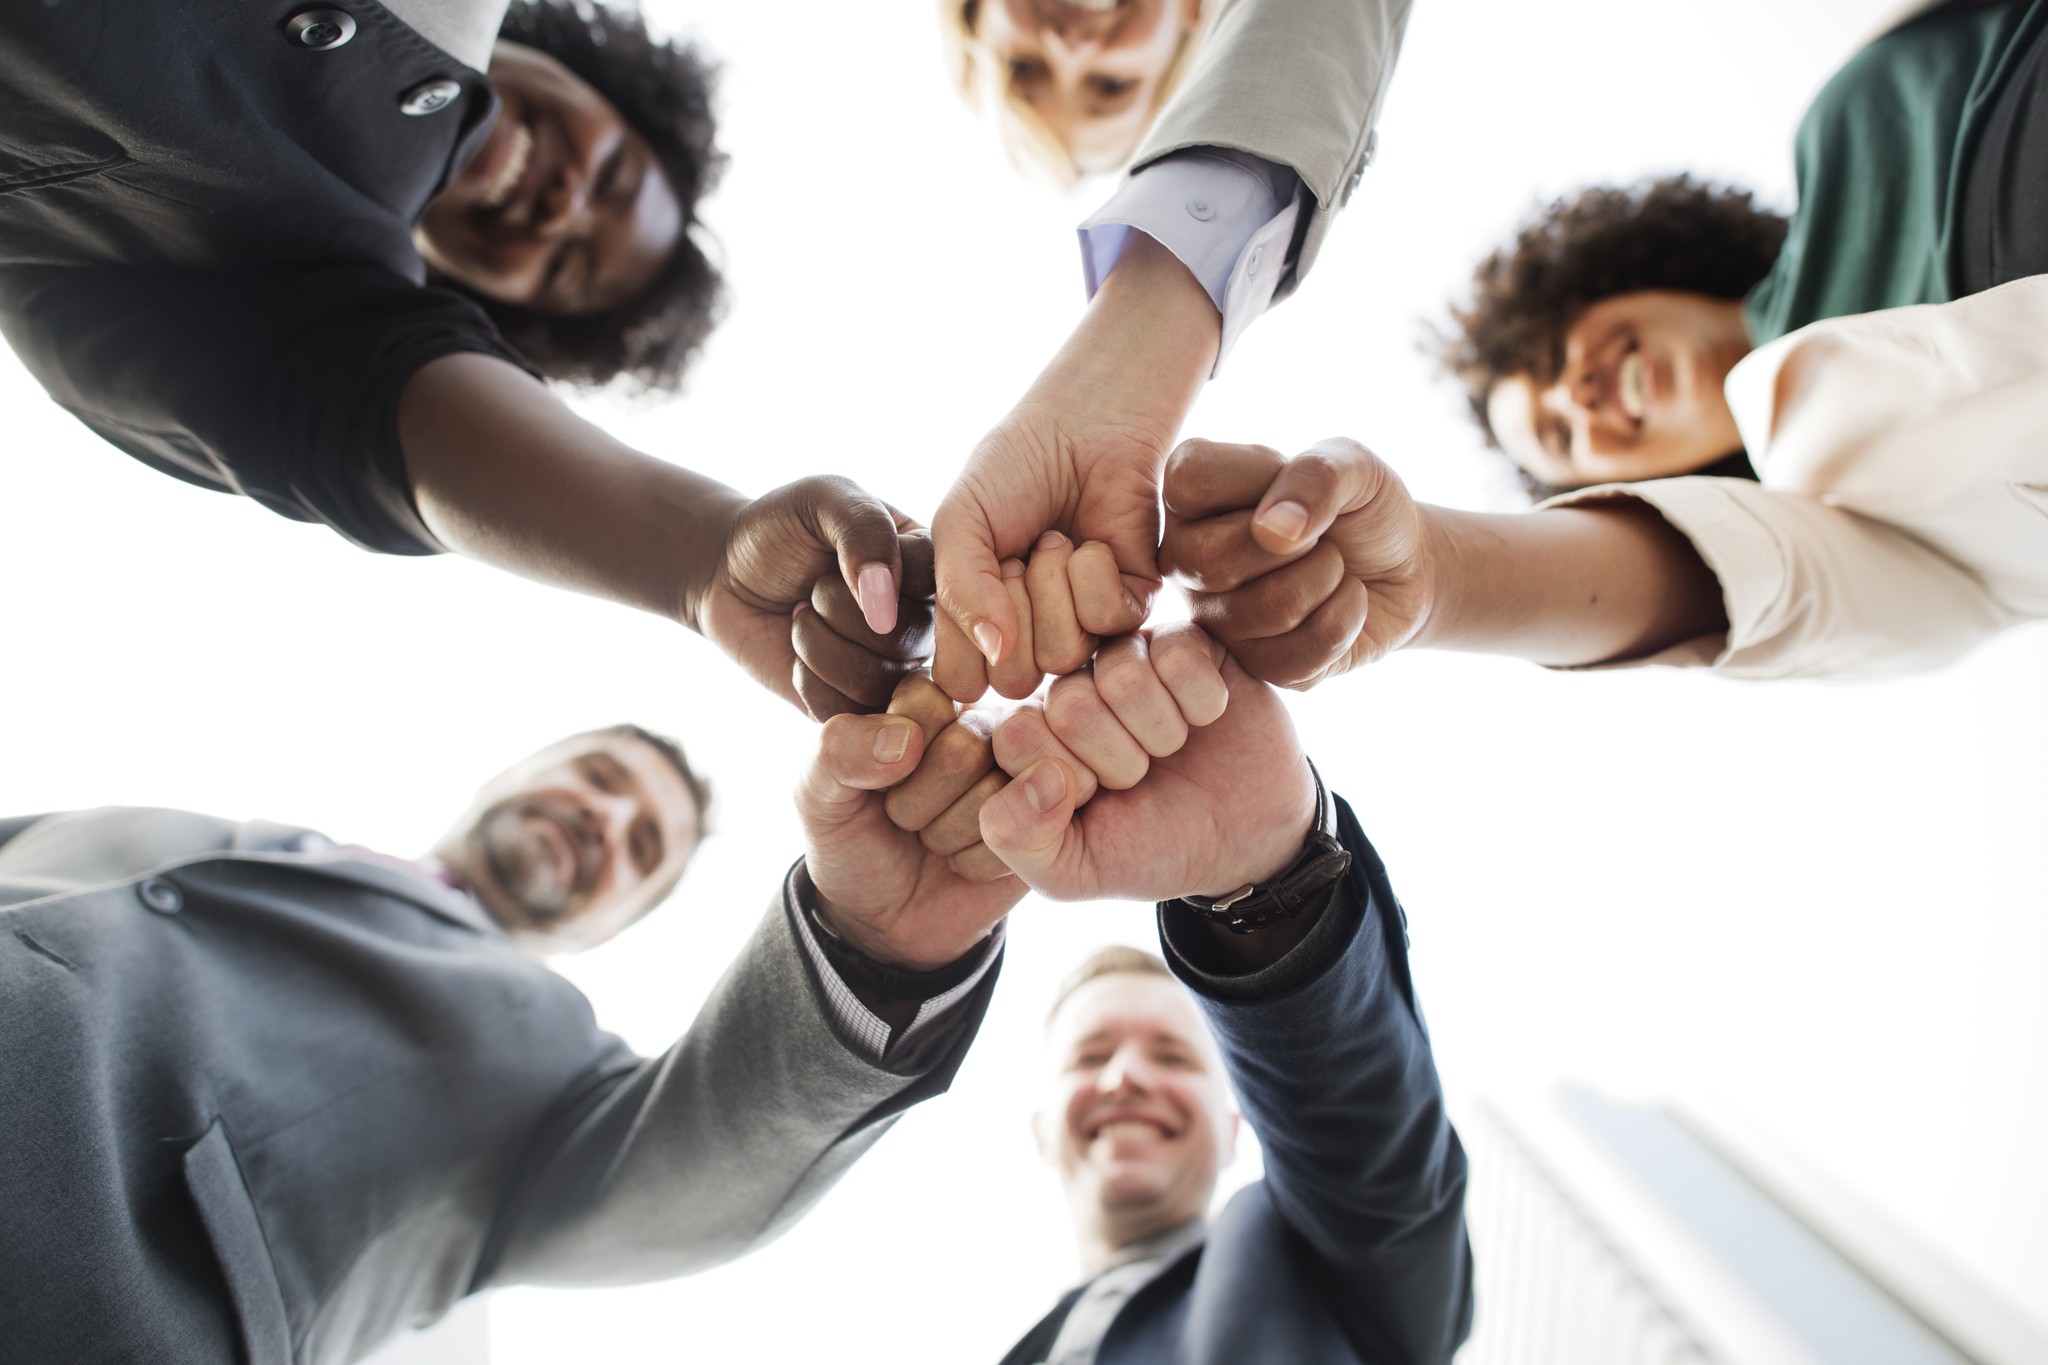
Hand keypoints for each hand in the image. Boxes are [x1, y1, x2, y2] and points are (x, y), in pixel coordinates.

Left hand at [696, 477, 935, 718]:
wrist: (726, 574)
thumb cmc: (780, 530)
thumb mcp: (822, 499)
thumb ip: (863, 528)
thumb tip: (884, 606)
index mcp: (927, 565)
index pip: (940, 584)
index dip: (882, 578)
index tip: (837, 557)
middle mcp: (923, 620)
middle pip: (908, 639)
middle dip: (838, 610)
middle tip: (812, 589)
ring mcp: (893, 667)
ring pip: (878, 682)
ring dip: (818, 645)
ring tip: (801, 617)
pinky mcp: (856, 704)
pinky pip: (847, 713)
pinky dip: (808, 681)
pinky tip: (797, 656)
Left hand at [801, 676, 1020, 971]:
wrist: (883, 919)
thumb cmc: (851, 841)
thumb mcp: (818, 795)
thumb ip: (837, 751)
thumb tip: (906, 742)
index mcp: (928, 700)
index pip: (924, 703)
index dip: (890, 758)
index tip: (877, 781)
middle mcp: (983, 726)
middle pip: (964, 750)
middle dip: (918, 804)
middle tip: (904, 819)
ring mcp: (1022, 776)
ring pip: (996, 797)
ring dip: (947, 835)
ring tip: (932, 839)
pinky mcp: (1047, 824)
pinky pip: (1021, 841)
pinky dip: (975, 865)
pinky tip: (963, 861)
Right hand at [931, 234, 1220, 702]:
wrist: (1083, 424)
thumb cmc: (1012, 470)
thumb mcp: (961, 522)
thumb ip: (959, 590)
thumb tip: (995, 654)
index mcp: (981, 627)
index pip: (964, 679)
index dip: (965, 630)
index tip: (976, 569)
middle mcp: (1032, 640)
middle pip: (1016, 679)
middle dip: (1013, 604)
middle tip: (1022, 551)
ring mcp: (1084, 630)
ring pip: (1063, 657)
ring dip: (1053, 585)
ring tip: (1058, 539)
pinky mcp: (1134, 609)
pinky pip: (1108, 622)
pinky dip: (1094, 575)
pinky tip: (1093, 543)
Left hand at [979, 631, 1313, 903]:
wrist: (1241, 841)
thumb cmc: (1147, 850)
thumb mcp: (1070, 871)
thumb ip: (1017, 839)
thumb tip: (1040, 774)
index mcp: (1028, 732)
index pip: (1017, 735)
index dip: (1068, 783)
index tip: (1095, 801)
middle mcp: (1067, 683)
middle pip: (1071, 704)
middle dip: (1119, 763)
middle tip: (1140, 776)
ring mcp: (1124, 654)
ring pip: (1124, 674)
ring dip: (1162, 734)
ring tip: (1171, 749)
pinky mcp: (1182, 638)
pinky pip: (1179, 655)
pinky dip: (1202, 704)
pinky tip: (1205, 719)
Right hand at [1160, 438, 1432, 687]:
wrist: (1405, 569)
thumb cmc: (1362, 507)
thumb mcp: (1353, 464)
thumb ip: (1313, 476)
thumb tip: (1271, 532)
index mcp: (1191, 495)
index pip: (1188, 482)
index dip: (1253, 481)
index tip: (1288, 477)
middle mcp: (1185, 558)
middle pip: (1214, 559)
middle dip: (1299, 542)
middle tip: (1320, 533)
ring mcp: (1213, 618)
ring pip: (1271, 606)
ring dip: (1330, 577)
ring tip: (1333, 565)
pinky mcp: (1254, 666)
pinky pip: (1305, 650)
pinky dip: (1347, 617)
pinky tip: (1342, 603)